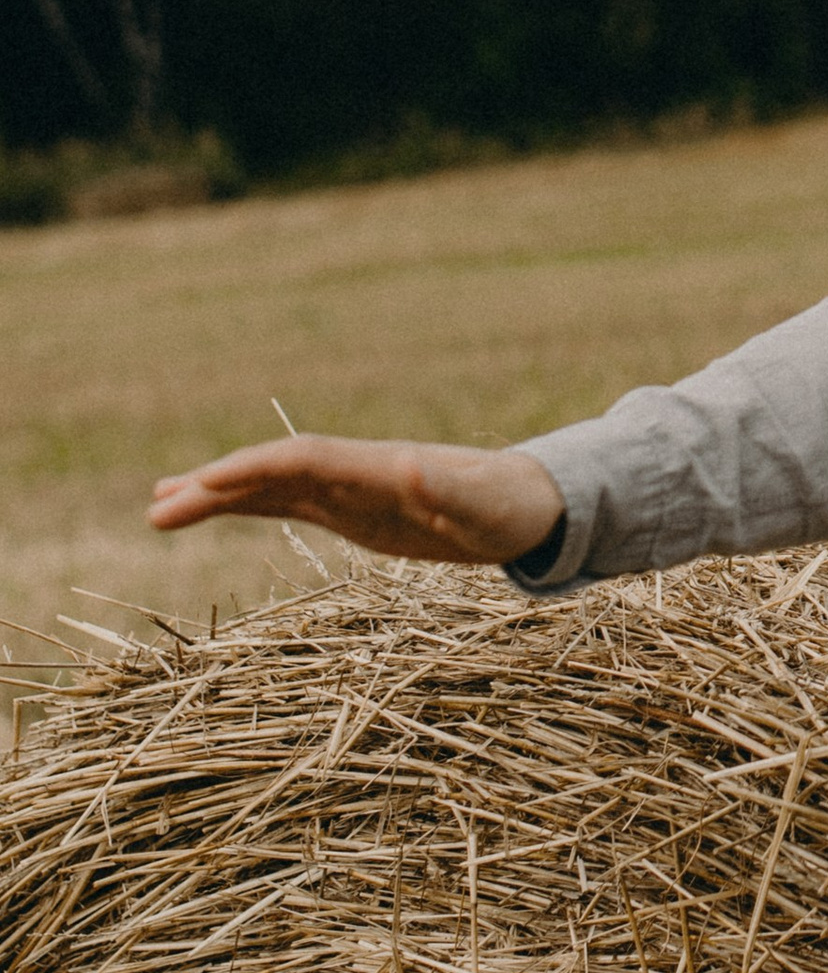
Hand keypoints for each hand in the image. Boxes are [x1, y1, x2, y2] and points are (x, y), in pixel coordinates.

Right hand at [149, 436, 566, 567]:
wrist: (527, 504)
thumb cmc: (509, 507)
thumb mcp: (485, 507)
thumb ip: (448, 489)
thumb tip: (410, 462)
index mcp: (377, 467)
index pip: (300, 461)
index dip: (251, 469)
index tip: (202, 485)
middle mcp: (353, 471)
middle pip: (271, 473)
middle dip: (215, 488)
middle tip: (156, 510)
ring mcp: (347, 490)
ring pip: (268, 488)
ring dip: (216, 496)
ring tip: (157, 510)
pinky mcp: (350, 510)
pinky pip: (285, 504)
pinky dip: (243, 506)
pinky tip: (208, 511)